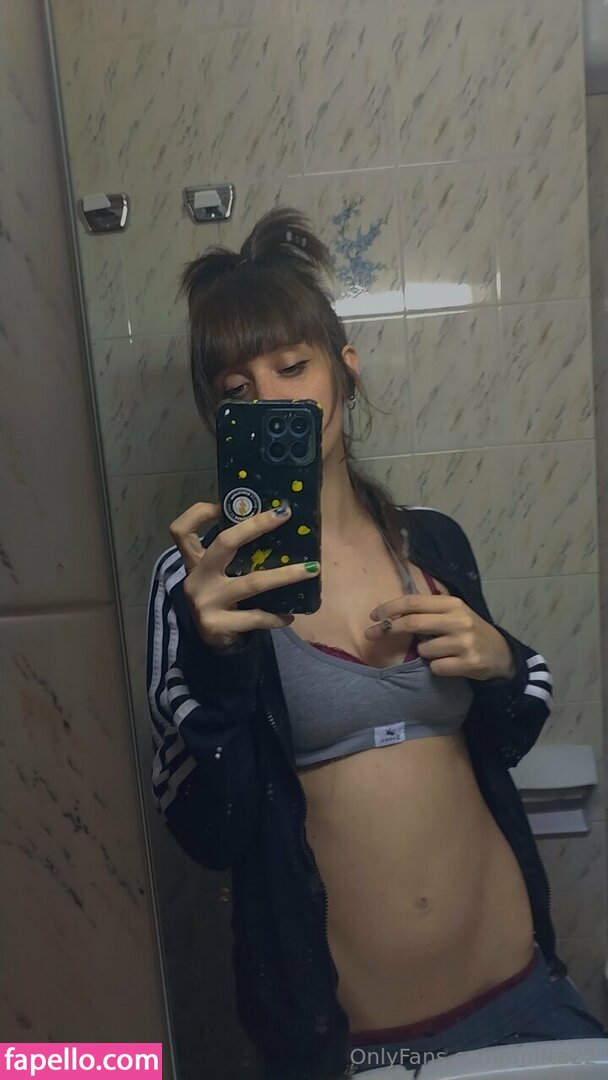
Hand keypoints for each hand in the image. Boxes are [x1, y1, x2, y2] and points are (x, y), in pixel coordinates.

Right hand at [168, 501, 319, 650]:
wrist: (209, 642)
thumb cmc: (220, 600)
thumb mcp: (217, 576)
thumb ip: (231, 556)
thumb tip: (273, 525)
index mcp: (195, 561)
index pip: (182, 530)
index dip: (199, 513)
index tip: (223, 505)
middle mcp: (197, 578)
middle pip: (223, 543)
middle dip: (255, 526)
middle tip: (284, 515)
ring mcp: (206, 601)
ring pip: (252, 582)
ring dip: (285, 575)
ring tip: (311, 570)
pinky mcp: (217, 624)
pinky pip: (254, 617)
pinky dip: (275, 616)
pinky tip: (290, 616)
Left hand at [364, 593, 515, 681]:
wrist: (501, 654)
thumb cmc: (470, 631)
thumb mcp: (454, 613)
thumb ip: (429, 610)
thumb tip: (392, 613)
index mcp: (452, 604)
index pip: (414, 602)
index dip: (390, 608)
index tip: (374, 616)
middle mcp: (458, 620)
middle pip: (413, 622)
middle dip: (388, 629)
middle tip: (372, 634)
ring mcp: (464, 642)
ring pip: (423, 650)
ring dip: (423, 653)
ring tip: (440, 652)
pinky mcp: (468, 663)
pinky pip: (436, 667)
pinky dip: (437, 668)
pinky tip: (450, 663)